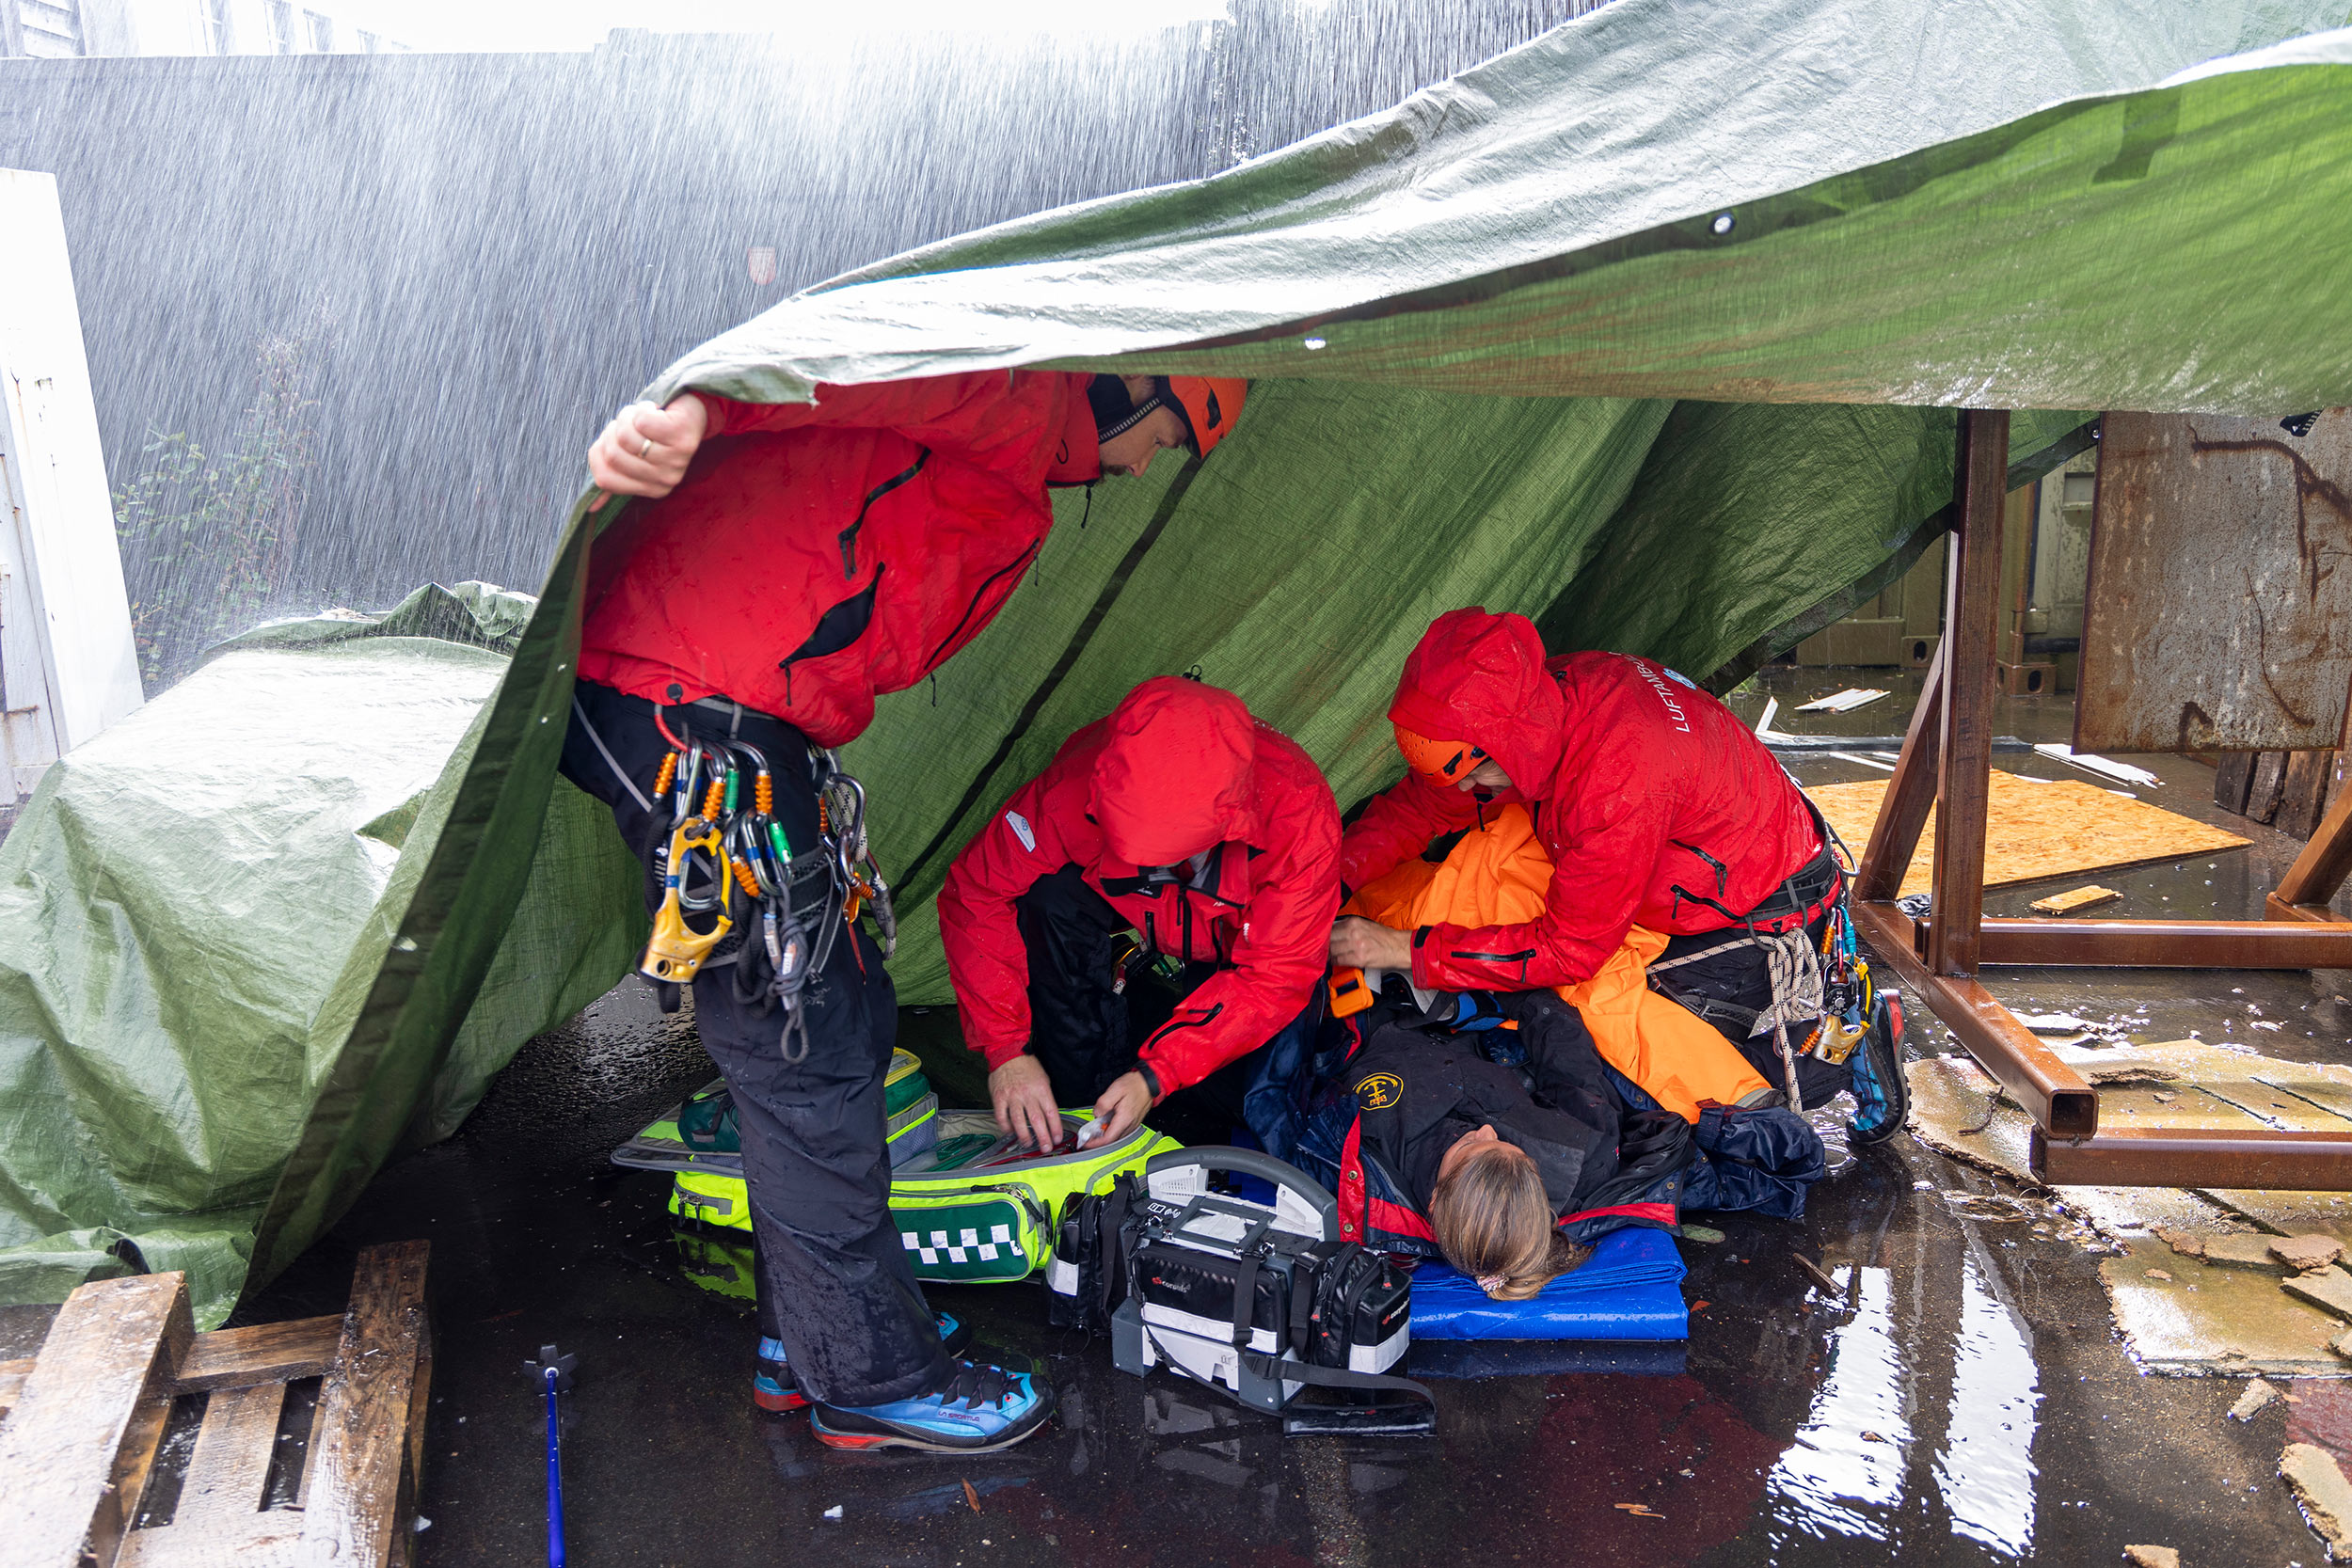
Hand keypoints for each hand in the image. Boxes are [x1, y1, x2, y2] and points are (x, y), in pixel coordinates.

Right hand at [586, 394, 708, 508]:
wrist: (691, 411)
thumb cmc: (657, 433)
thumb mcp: (635, 457)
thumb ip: (615, 476)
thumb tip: (590, 507)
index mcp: (653, 489)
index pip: (604, 479)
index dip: (599, 451)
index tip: (613, 438)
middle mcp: (666, 480)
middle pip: (612, 455)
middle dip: (613, 431)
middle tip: (631, 424)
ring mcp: (676, 460)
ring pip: (625, 437)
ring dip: (627, 417)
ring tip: (643, 416)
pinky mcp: (682, 437)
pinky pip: (642, 422)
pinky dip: (641, 409)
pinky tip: (654, 410)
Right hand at [989, 1053, 1062, 1151]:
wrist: (1007, 1052)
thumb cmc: (1027, 1066)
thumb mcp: (1043, 1078)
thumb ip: (1046, 1097)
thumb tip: (1050, 1116)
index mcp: (1041, 1089)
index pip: (1051, 1113)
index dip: (1055, 1128)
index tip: (1057, 1138)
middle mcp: (1027, 1094)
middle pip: (1037, 1120)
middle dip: (1043, 1137)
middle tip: (1046, 1148)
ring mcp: (1012, 1097)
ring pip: (1018, 1121)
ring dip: (1024, 1136)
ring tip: (1028, 1143)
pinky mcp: (999, 1098)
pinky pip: (1001, 1117)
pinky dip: (1005, 1127)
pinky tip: (1010, 1132)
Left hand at [1091, 1070, 1155, 1145]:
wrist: (1149, 1083)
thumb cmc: (1134, 1085)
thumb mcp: (1115, 1090)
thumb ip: (1103, 1104)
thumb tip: (1096, 1114)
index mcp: (1124, 1119)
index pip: (1108, 1139)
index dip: (1095, 1143)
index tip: (1086, 1142)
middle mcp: (1129, 1125)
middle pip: (1112, 1141)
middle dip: (1098, 1141)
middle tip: (1088, 1136)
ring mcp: (1132, 1125)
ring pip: (1116, 1138)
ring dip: (1105, 1137)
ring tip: (1095, 1130)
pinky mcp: (1133, 1123)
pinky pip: (1121, 1132)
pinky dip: (1112, 1131)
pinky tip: (1106, 1124)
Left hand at [1329, 916, 1411, 973]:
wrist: (1399, 947)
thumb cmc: (1385, 937)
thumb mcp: (1366, 925)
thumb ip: (1350, 927)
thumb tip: (1336, 931)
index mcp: (1354, 922)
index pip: (1332, 928)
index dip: (1326, 935)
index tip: (1325, 940)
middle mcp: (1354, 932)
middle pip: (1330, 939)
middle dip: (1327, 945)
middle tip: (1326, 949)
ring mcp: (1356, 945)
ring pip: (1333, 951)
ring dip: (1331, 954)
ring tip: (1331, 955)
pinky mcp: (1359, 958)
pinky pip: (1340, 960)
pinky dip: (1336, 962)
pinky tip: (1336, 961)